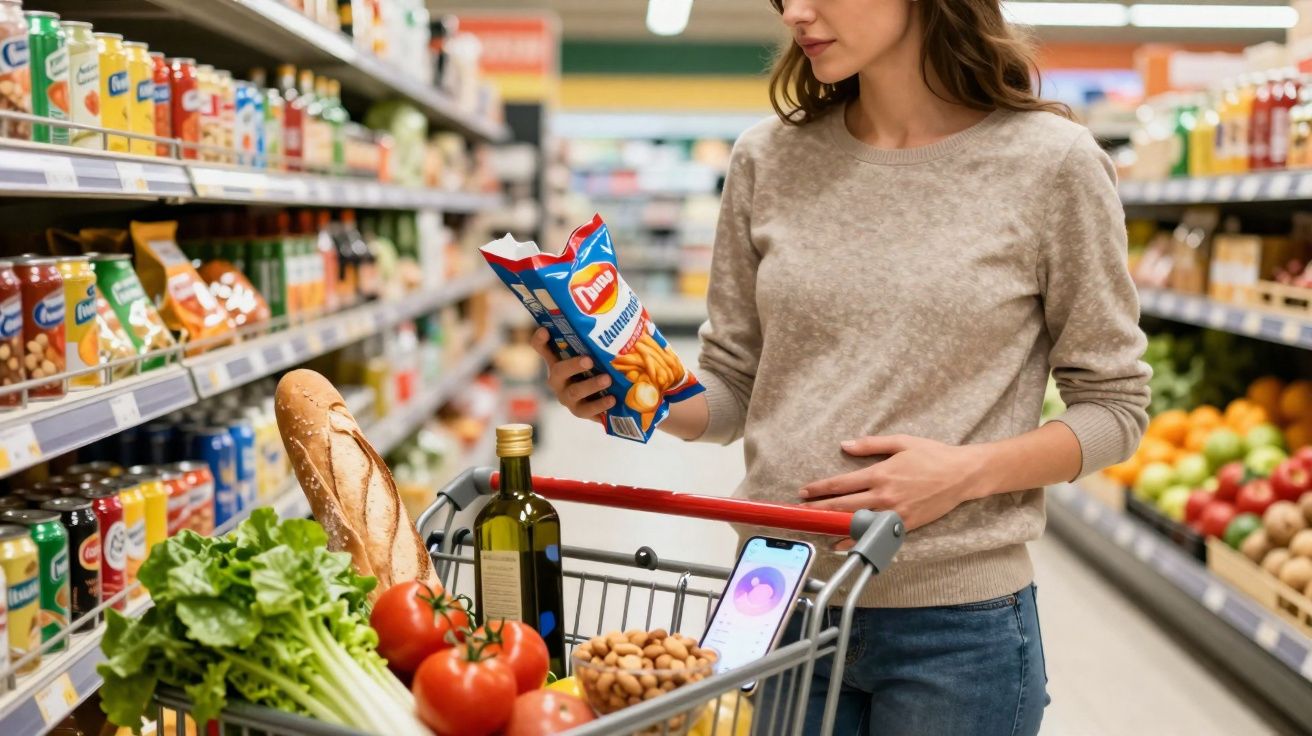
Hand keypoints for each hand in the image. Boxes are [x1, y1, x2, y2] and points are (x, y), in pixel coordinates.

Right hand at [530, 328, 615, 420]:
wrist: (608, 397)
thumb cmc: (599, 368)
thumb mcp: (596, 354)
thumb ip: (600, 342)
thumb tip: (624, 319)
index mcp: (558, 361)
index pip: (542, 348)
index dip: (540, 340)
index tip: (545, 330)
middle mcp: (558, 380)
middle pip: (558, 371)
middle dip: (573, 365)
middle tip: (589, 360)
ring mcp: (567, 397)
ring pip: (574, 392)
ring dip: (590, 385)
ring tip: (607, 379)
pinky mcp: (580, 411)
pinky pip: (587, 410)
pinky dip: (600, 405)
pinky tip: (612, 399)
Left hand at [799, 435, 994, 531]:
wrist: (962, 475)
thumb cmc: (933, 455)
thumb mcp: (901, 442)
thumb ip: (870, 445)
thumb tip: (845, 445)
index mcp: (880, 473)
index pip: (841, 483)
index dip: (819, 489)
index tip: (804, 492)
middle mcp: (884, 495)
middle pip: (843, 505)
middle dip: (818, 509)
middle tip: (799, 512)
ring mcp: (894, 513)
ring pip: (856, 523)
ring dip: (833, 526)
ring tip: (814, 529)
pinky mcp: (905, 525)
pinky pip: (876, 535)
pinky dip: (857, 541)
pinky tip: (842, 545)